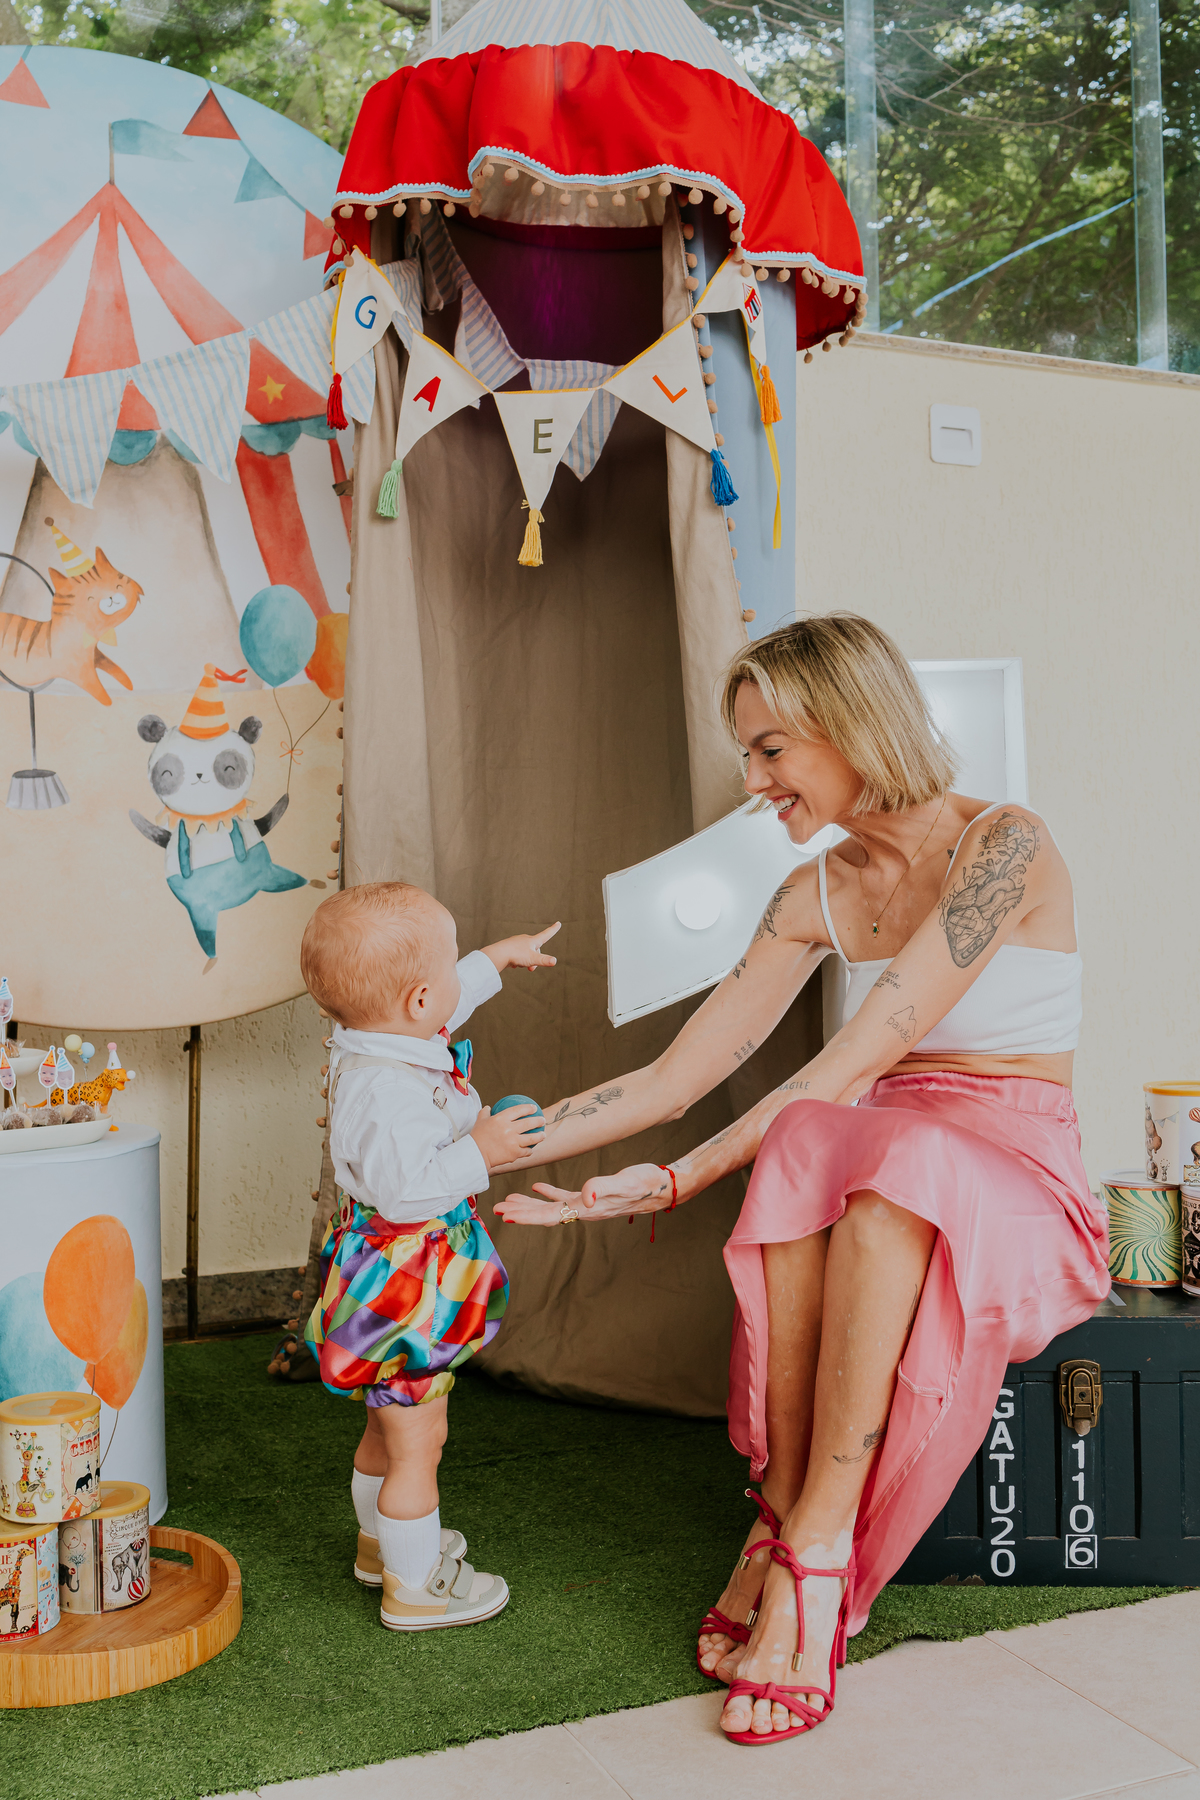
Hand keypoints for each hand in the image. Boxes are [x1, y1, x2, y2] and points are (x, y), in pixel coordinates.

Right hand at [470, 1103, 544, 1170]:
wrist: (476, 1155)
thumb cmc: (477, 1137)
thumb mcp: (480, 1121)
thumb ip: (485, 1113)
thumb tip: (488, 1107)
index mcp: (501, 1119)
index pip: (518, 1110)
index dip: (528, 1108)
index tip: (534, 1108)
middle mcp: (509, 1129)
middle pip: (529, 1123)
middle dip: (539, 1121)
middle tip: (542, 1120)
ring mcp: (513, 1142)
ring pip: (532, 1138)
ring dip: (540, 1136)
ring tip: (543, 1135)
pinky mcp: (514, 1154)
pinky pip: (526, 1151)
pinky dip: (529, 1150)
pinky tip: (530, 1150)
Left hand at [483, 922, 560, 973]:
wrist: (498, 954)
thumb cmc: (516, 955)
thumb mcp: (533, 959)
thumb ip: (544, 960)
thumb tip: (554, 961)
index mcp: (533, 940)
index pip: (546, 934)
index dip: (553, 930)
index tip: (558, 923)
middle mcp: (525, 939)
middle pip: (536, 950)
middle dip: (535, 960)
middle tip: (531, 969)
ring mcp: (517, 943)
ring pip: (526, 953)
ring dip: (526, 961)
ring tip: (519, 965)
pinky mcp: (510, 947)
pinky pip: (517, 955)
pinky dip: (518, 961)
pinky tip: (512, 964)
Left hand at [494, 1163, 672, 1226]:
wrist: (662, 1186)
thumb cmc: (645, 1183)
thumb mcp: (625, 1183)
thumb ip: (603, 1188)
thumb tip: (585, 1197)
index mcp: (587, 1210)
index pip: (549, 1215)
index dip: (526, 1216)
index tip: (505, 1216)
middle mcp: (584, 1210)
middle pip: (544, 1215)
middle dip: (520, 1213)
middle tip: (496, 1209)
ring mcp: (587, 1205)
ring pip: (550, 1208)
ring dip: (529, 1205)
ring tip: (508, 1202)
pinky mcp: (592, 1196)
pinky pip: (564, 1197)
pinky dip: (548, 1194)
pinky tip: (537, 1189)